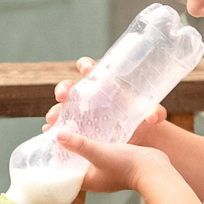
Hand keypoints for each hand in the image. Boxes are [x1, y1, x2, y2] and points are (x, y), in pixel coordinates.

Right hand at [46, 57, 168, 145]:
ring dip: (55, 111)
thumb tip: (153, 116)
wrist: (137, 137)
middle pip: (71, 86)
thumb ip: (154, 112)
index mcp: (103, 83)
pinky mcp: (77, 127)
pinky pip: (61, 126)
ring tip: (52, 120)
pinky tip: (48, 133)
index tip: (86, 69)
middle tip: (62, 96)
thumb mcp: (149, 113)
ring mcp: (80, 112)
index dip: (86, 66)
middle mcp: (88, 95)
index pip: (91, 68)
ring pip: (62, 107)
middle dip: (64, 88)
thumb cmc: (141, 117)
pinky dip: (54, 129)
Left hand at [60, 129, 168, 194]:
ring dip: (81, 144)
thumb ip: (80, 145)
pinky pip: (101, 151)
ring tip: (73, 128)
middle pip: (75, 163)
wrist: (155, 170)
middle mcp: (95, 178)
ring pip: (88, 156)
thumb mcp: (99, 153)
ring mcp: (107, 171)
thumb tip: (58, 135)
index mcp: (88, 181)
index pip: (64, 172)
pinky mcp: (117, 163)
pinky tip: (94, 129)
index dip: (56, 160)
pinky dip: (95, 142)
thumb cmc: (127, 165)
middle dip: (67, 149)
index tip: (48, 146)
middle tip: (58, 132)